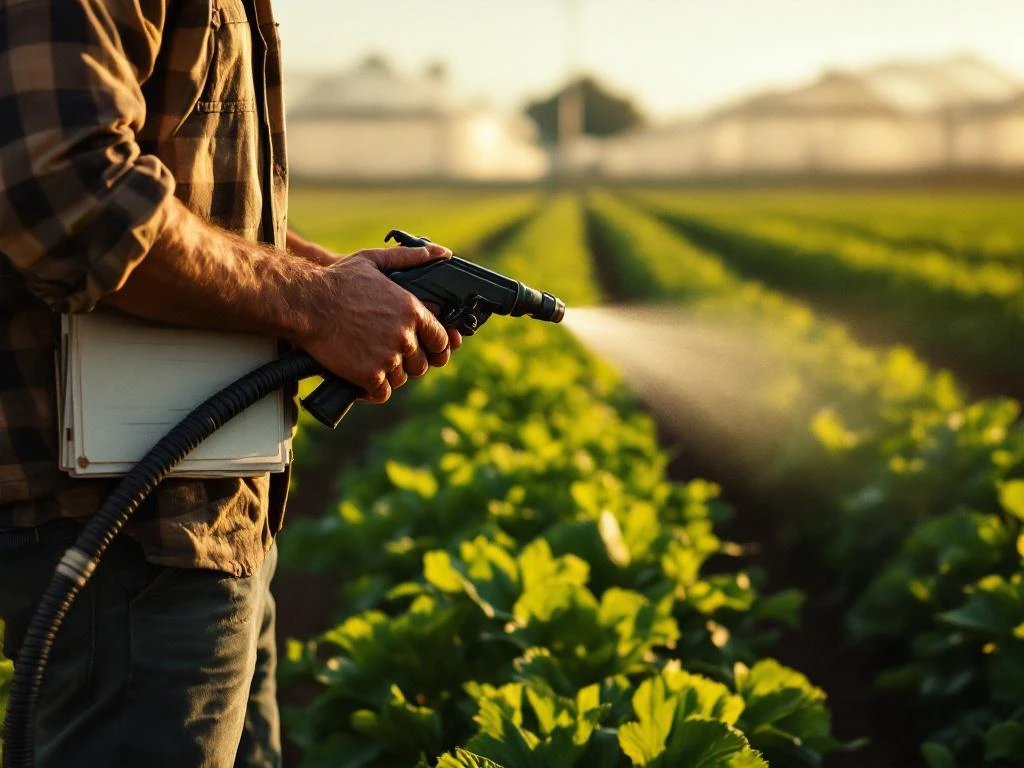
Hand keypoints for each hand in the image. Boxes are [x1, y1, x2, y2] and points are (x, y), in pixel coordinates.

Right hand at [296, 242, 457, 402]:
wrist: (306, 304)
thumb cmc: (337, 281)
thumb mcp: (375, 260)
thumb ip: (410, 257)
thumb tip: (442, 252)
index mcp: (411, 310)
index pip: (441, 339)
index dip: (435, 346)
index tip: (427, 349)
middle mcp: (404, 336)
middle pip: (422, 363)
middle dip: (409, 362)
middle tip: (391, 355)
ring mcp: (388, 357)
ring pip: (402, 379)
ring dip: (390, 375)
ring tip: (374, 363)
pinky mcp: (369, 375)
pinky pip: (382, 393)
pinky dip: (374, 390)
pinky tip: (365, 380)